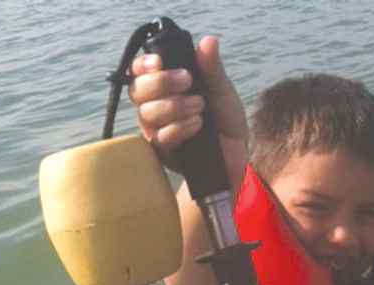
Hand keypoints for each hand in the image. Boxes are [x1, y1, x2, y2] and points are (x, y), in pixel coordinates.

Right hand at [129, 36, 247, 188]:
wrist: (237, 153)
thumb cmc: (225, 119)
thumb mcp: (222, 90)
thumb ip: (212, 68)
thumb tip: (209, 41)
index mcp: (163, 87)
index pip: (138, 71)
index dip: (142, 64)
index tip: (159, 61)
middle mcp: (154, 106)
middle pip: (137, 90)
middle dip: (160, 82)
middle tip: (187, 80)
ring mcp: (156, 131)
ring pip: (147, 114)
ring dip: (174, 106)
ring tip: (200, 106)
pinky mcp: (163, 153)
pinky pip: (159, 138)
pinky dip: (178, 128)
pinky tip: (197, 124)